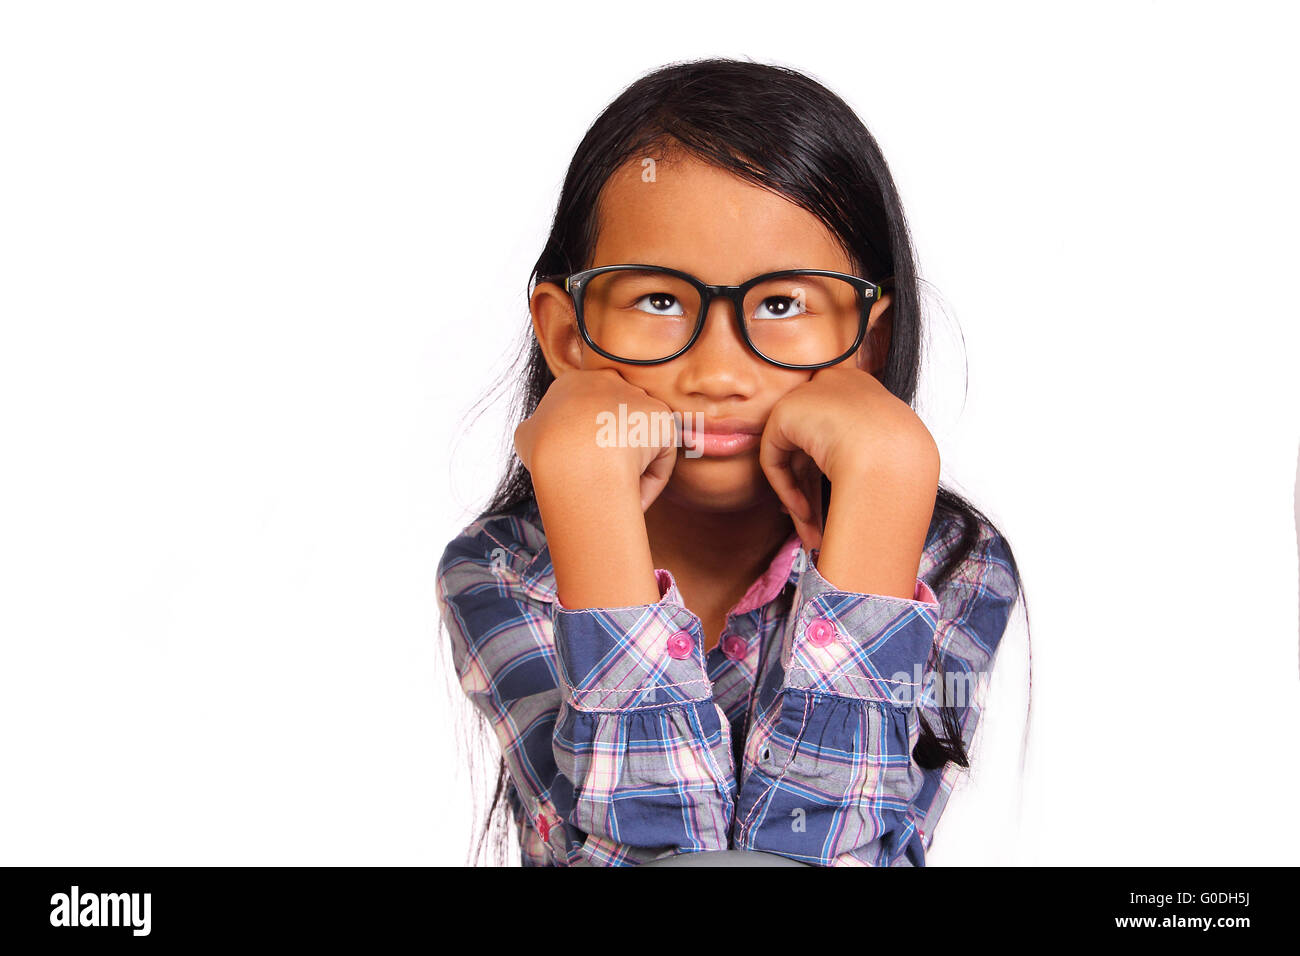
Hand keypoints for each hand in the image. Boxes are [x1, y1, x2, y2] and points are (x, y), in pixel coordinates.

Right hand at [513, 368, 678, 511]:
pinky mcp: (662, 417)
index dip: (584, 441)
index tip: (580, 465)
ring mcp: (636, 397)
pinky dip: (650, 478)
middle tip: (603, 478)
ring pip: (640, 437)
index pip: (585, 410)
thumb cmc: (546, 450)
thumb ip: (539, 431)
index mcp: (573, 382)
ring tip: (619, 493)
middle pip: (615, 419)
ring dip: (633, 465)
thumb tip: (548, 440)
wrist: (574, 457)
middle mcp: (607, 381)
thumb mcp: (526, 436)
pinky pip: (660, 454)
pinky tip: (634, 493)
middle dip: (613, 447)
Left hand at [758, 366, 939, 554]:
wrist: (891, 453)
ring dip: (801, 499)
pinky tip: (803, 512)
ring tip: (810, 533)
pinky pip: (776, 457)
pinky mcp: (785, 411)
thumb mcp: (889, 455)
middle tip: (817, 525)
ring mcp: (809, 395)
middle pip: (814, 448)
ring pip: (795, 458)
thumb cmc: (902, 459)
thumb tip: (850, 483)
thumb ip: (862, 460)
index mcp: (864, 391)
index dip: (832, 473)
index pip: (838, 434)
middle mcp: (835, 387)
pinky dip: (786, 488)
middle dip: (813, 492)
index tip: (838, 502)